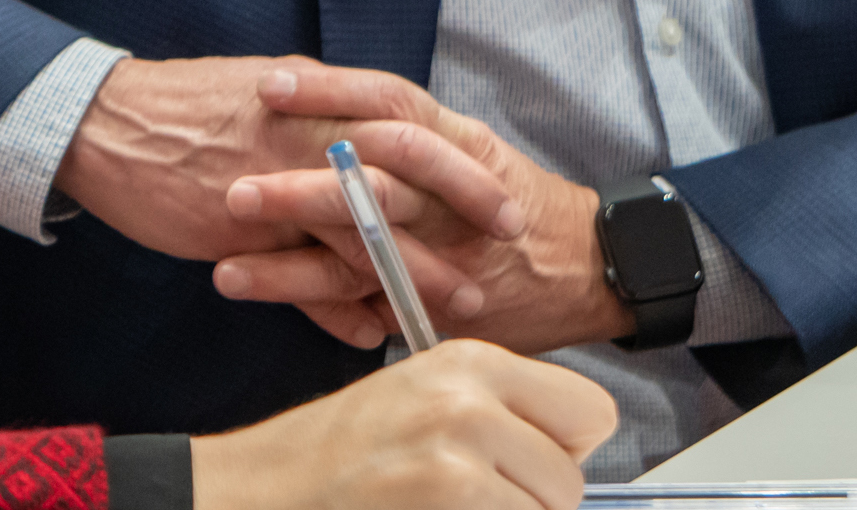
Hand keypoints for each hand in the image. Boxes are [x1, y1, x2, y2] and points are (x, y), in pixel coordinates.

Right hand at [54, 56, 520, 341]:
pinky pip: (307, 274)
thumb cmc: (178, 109)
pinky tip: (368, 330)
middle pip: (406, 166)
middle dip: (462, 204)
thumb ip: (313, 118)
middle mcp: (305, 131)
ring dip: (415, 270)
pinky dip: (340, 306)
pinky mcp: (243, 226)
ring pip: (366, 228)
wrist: (104, 122)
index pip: (406, 122)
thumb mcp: (260, 96)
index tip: (501, 189)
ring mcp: (276, 179)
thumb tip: (354, 133)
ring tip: (457, 304)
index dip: (459, 159)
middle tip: (506, 241)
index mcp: (314, 95)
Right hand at [189, 338, 615, 509]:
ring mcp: (461, 451)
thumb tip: (575, 456)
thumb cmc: (337, 457)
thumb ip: (501, 414)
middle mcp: (470, 397)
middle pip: (572, 478)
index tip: (525, 463)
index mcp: (470, 361)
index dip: (563, 449)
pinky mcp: (453, 495)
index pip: (591, 411)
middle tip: (468, 496)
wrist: (265, 489)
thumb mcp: (422, 402)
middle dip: (533, 501)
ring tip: (440, 509)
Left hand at [214, 62, 631, 353]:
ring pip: (364, 257)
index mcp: (459, 140)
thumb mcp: (469, 148)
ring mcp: (446, 257)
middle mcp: (452, 196)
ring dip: (290, 267)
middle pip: (373, 184)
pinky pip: (373, 310)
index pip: (391, 104)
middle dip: (301, 188)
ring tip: (224, 268)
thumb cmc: (511, 199)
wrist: (591, 267)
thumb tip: (322, 103)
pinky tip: (272, 315)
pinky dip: (321, 314)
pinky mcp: (438, 305)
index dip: (330, 94)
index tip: (267, 86)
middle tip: (234, 189)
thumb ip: (403, 132)